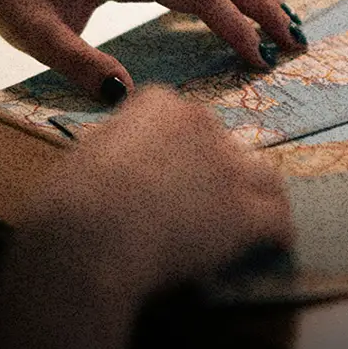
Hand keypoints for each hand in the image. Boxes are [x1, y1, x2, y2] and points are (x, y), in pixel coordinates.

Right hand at [0, 88, 292, 348]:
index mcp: (159, 101)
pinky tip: (272, 247)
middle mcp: (200, 121)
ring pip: (265, 177)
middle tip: (203, 207)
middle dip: (217, 174)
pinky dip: (276, 234)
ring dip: (259, 198)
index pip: (187, 119)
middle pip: (227, 144)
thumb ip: (120, 149)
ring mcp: (227, 165)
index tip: (175, 176)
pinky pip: (278, 219)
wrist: (85, 234)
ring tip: (256, 219)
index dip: (183, 151)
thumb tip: (126, 169)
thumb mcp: (90, 153)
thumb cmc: (69, 202)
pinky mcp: (245, 210)